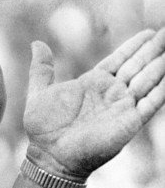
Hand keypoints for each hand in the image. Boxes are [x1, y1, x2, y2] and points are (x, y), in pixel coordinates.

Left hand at [24, 29, 164, 179]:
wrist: (50, 155)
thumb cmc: (43, 127)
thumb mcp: (39, 91)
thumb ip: (42, 68)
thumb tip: (36, 43)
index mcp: (92, 83)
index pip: (119, 59)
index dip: (134, 46)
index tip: (150, 32)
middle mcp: (111, 93)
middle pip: (137, 65)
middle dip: (154, 49)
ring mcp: (122, 107)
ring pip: (148, 80)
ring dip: (161, 65)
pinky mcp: (130, 122)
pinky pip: (151, 103)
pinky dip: (162, 90)